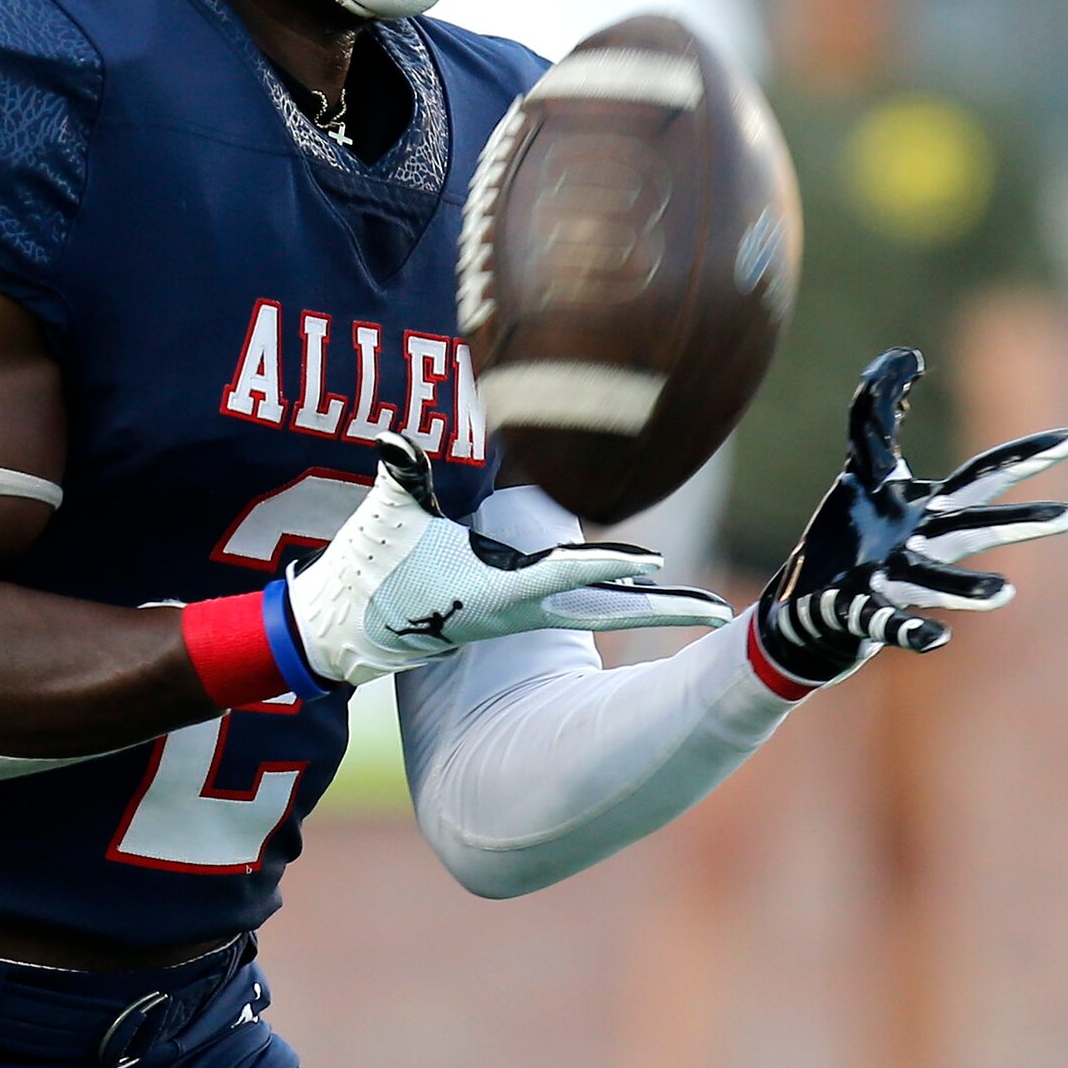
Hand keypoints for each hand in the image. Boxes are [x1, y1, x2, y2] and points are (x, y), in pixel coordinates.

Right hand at [278, 434, 731, 688]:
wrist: (346, 629)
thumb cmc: (371, 570)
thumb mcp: (390, 517)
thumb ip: (403, 473)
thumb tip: (396, 438)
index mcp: (498, 590)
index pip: (565, 574)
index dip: (608, 566)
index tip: (655, 565)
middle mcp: (519, 610)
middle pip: (607, 613)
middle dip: (662, 613)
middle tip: (722, 617)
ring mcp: (518, 615)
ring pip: (596, 611)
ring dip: (647, 608)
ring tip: (698, 604)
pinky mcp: (509, 613)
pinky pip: (574, 605)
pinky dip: (610, 597)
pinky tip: (634, 588)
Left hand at [754, 347, 1067, 685]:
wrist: (814, 602)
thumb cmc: (853, 534)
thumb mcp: (865, 466)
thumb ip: (881, 411)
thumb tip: (909, 355)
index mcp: (930, 511)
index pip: (983, 477)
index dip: (1027, 456)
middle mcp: (920, 546)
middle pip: (970, 530)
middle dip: (1015, 523)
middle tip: (1067, 518)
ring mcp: (892, 581)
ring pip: (933, 582)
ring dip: (965, 586)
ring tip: (1003, 590)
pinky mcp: (858, 609)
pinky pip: (886, 622)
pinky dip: (909, 630)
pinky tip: (933, 641)